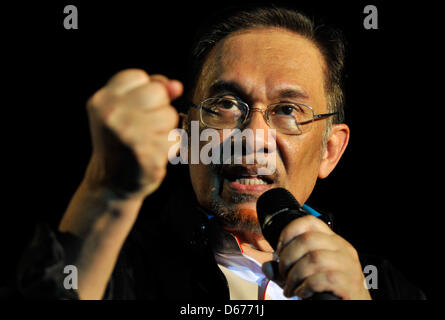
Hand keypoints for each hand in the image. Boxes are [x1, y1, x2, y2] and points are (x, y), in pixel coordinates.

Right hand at [84, 69, 182, 199]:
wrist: (110, 182)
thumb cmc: (120, 141)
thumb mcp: (123, 109)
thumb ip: (149, 91)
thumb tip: (176, 86)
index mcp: (102, 100)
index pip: (140, 76)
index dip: (144, 92)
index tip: (135, 109)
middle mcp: (113, 115)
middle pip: (158, 91)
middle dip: (158, 107)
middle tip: (143, 126)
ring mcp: (130, 135)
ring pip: (170, 115)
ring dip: (165, 128)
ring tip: (147, 140)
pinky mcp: (148, 154)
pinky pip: (175, 138)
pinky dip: (169, 147)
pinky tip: (152, 153)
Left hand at [263, 215, 371, 299]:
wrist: (354, 305)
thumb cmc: (329, 289)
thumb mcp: (305, 275)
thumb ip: (285, 270)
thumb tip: (267, 267)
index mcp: (332, 241)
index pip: (309, 221)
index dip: (288, 232)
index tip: (279, 251)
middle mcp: (342, 248)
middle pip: (307, 239)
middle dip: (287, 258)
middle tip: (283, 275)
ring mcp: (348, 265)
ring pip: (314, 258)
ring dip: (295, 275)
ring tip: (290, 288)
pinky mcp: (349, 283)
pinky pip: (322, 278)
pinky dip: (305, 287)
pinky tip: (302, 294)